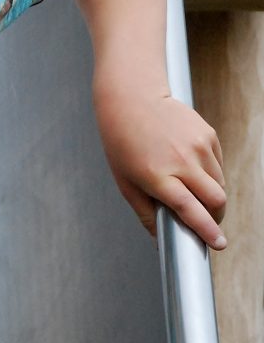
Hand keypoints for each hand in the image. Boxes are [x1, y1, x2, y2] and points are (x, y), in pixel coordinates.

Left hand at [97, 90, 225, 249]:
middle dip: (215, 217)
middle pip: (216, 200)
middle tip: (207, 221)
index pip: (190, 209)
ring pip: (219, 184)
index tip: (218, 243)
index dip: (207, 230)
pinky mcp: (208, 134)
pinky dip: (210, 174)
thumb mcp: (126, 182)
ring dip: (212, 195)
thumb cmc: (123, 142)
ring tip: (191, 188)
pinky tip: (190, 166)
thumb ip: (146, 213)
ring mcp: (197, 146)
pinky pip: (218, 165)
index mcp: (157, 176)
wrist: (132, 99)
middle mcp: (181, 160)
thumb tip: (161, 240)